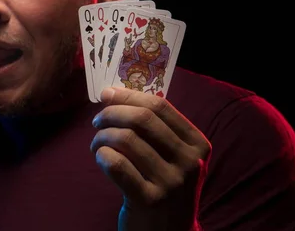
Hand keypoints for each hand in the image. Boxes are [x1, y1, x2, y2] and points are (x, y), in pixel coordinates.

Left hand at [91, 87, 210, 230]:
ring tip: (96, 144)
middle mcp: (189, 162)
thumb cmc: (165, 186)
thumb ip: (152, 127)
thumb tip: (112, 94)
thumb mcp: (173, 156)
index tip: (106, 95)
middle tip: (97, 121)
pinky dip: (101, 155)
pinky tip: (100, 158)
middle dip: (111, 113)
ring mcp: (171, 182)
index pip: (160, 106)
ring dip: (102, 136)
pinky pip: (115, 164)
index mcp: (197, 144)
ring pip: (125, 139)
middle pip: (142, 119)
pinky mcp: (149, 200)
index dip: (128, 96)